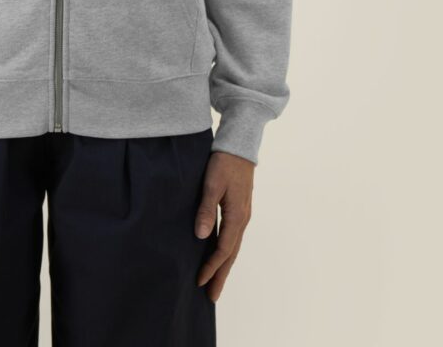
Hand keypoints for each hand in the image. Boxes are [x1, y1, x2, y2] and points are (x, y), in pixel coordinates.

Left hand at [194, 149, 254, 302]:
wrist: (239, 146)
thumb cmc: (224, 162)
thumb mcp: (212, 184)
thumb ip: (206, 209)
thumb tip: (201, 236)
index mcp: (236, 216)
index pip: (223, 249)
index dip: (211, 267)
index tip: (200, 281)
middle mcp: (242, 219)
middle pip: (231, 254)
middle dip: (221, 275)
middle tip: (211, 296)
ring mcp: (242, 215)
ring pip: (233, 247)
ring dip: (224, 265)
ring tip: (215, 282)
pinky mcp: (239, 209)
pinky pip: (233, 237)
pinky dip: (226, 251)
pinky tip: (220, 255)